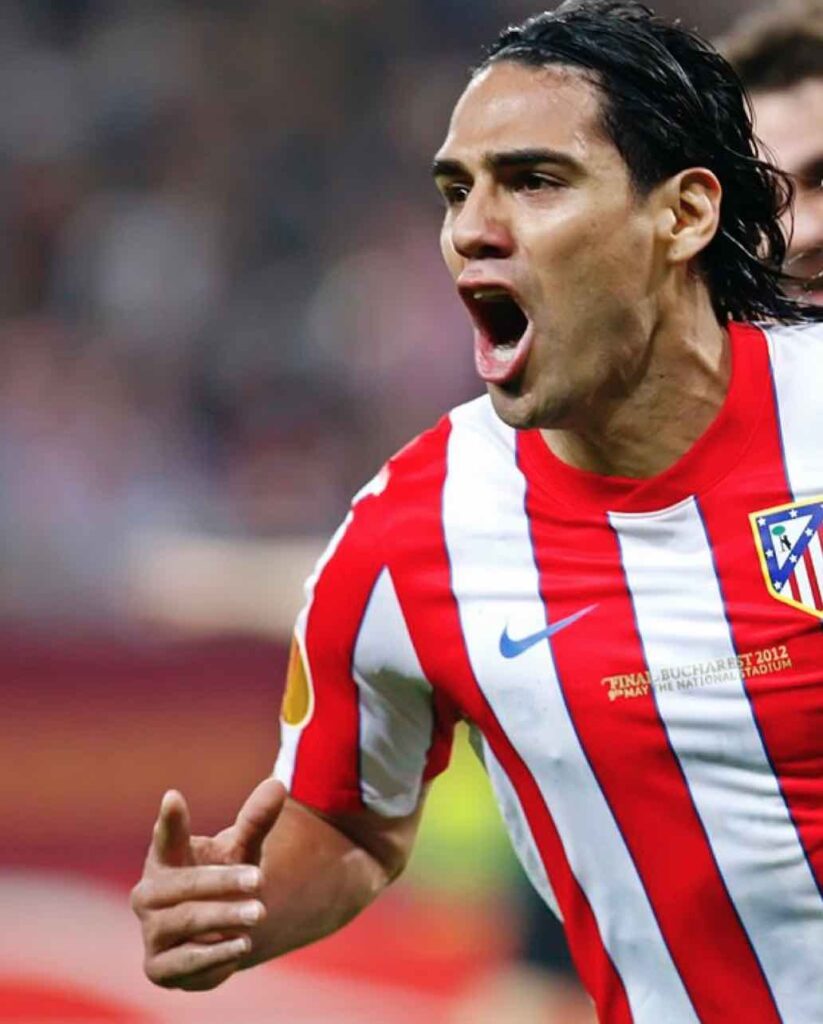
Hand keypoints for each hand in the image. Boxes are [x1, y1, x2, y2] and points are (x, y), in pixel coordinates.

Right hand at [131, 777, 286, 990]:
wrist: (224, 928)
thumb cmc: (226, 877)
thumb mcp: (242, 849)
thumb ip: (256, 820)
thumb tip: (278, 784)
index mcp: (165, 857)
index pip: (166, 835)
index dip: (170, 819)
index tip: (174, 797)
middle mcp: (149, 894)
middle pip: (183, 884)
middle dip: (222, 883)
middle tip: (260, 880)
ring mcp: (151, 931)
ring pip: (185, 921)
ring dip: (223, 917)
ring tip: (259, 913)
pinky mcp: (159, 967)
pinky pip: (184, 963)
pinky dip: (214, 955)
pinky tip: (242, 945)